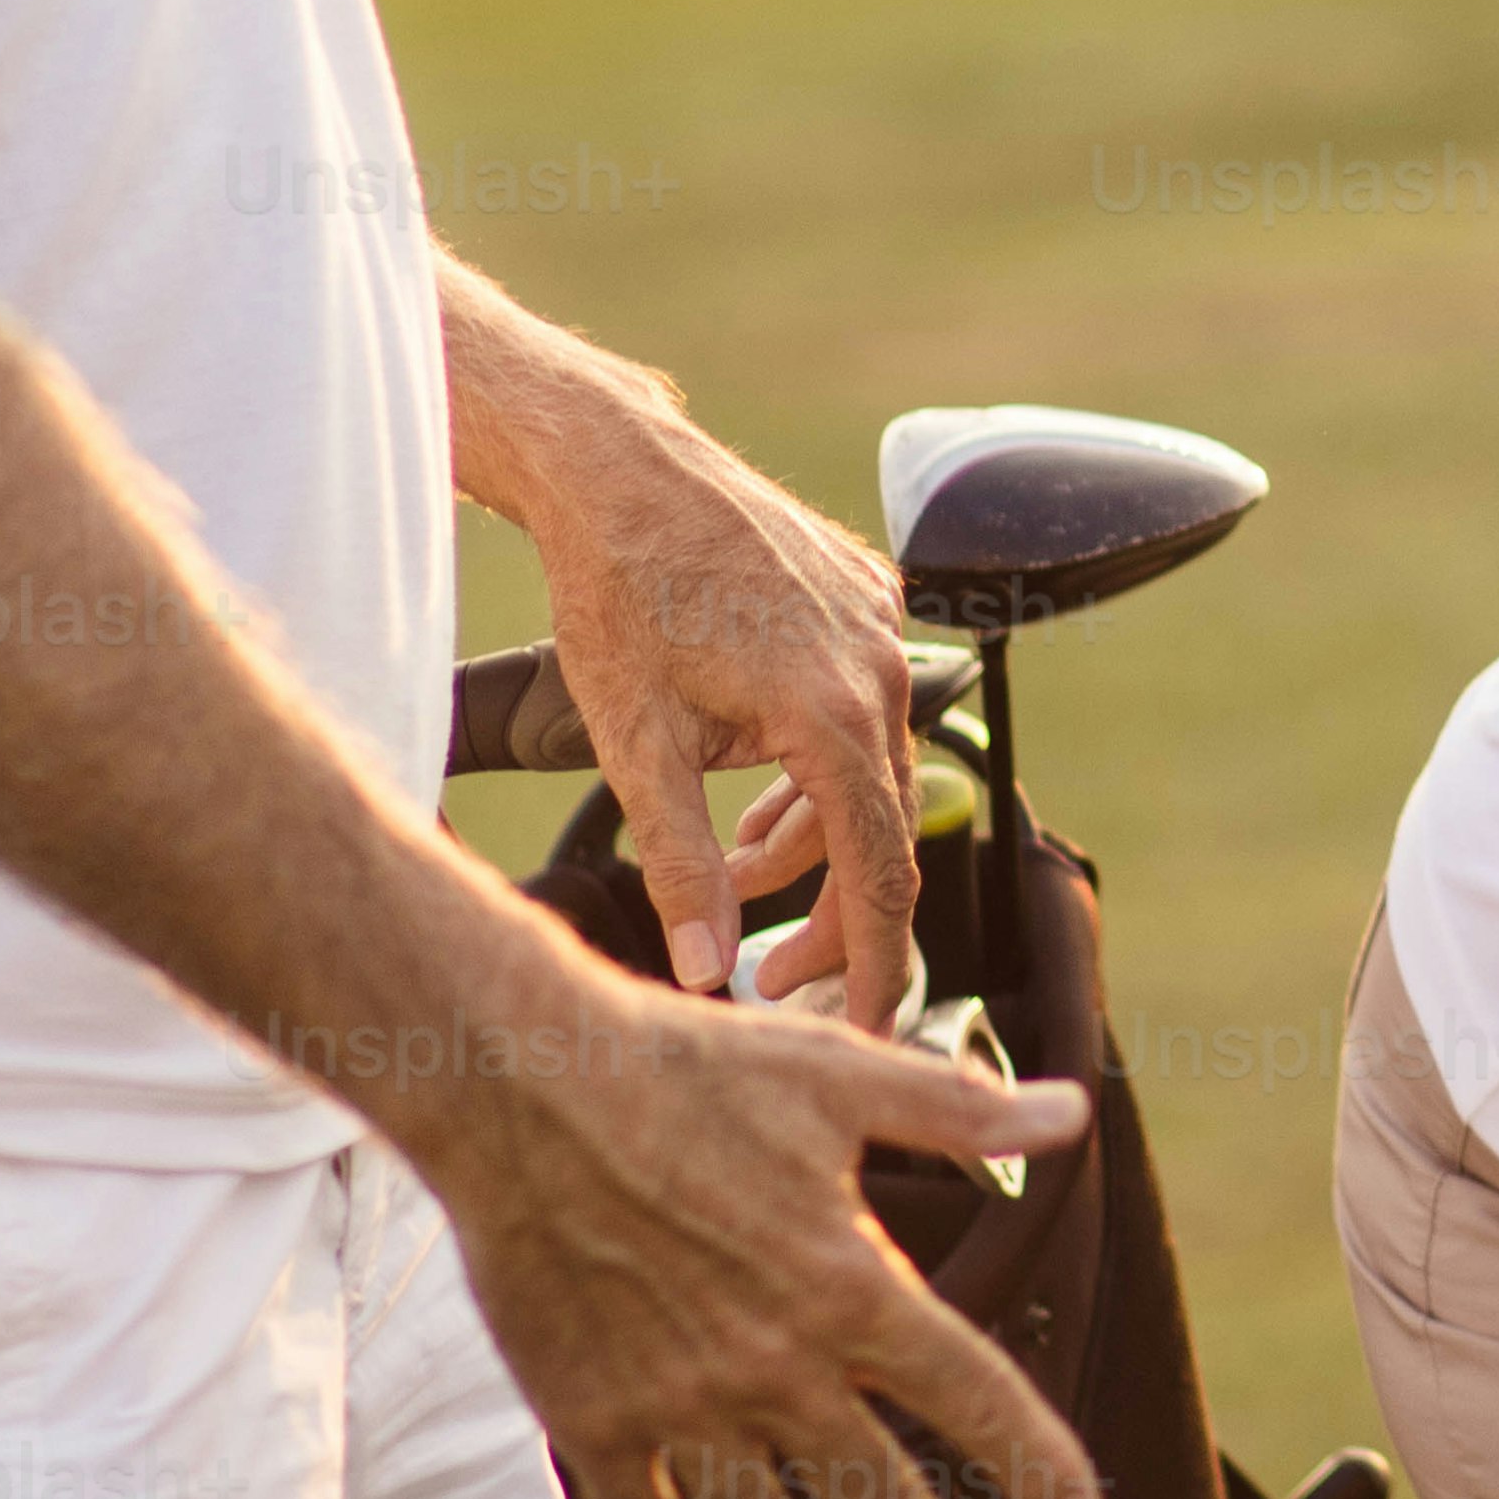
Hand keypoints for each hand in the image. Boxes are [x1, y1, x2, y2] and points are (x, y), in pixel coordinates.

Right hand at [422, 968, 1102, 1498]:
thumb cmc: (689, 1067)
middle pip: (874, 1493)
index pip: (970, 1394)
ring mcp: (679, 1401)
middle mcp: (774, 1363)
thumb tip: (1069, 1115)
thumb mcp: (841, 1073)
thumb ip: (960, 1113)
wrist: (525, 1089)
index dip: (1034, 1460)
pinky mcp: (591, 1414)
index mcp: (848, 1283)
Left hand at [493, 334, 930, 1031]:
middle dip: (834, 914)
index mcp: (832, 710)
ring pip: (867, 769)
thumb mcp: (636, 746)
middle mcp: (878, 666)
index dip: (879, 964)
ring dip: (813, 837)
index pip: (881, 871)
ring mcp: (879, 625)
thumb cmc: (617, 593)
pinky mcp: (864, 598)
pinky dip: (816, 768)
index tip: (869, 1029)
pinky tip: (756, 793)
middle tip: (774, 974)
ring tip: (737, 871)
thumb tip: (707, 969)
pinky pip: (861, 711)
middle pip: (882, 828)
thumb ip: (683, 866)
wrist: (619, 468)